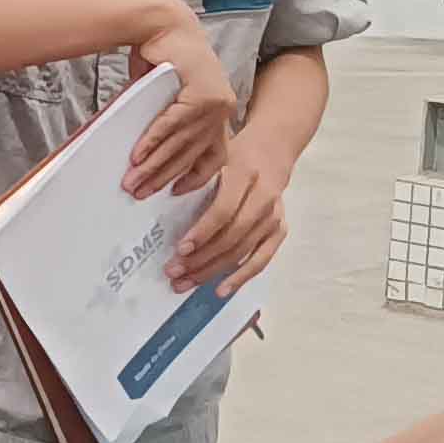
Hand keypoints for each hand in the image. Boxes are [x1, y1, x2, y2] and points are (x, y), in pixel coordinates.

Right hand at [124, 22, 236, 198]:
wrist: (163, 24)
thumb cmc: (165, 57)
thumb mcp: (170, 96)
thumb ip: (168, 123)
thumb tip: (148, 153)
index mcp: (219, 112)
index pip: (215, 156)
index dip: (197, 178)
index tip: (177, 193)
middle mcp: (222, 109)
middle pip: (192, 154)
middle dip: (163, 177)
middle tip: (140, 192)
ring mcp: (215, 101)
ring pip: (180, 143)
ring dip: (153, 164)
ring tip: (132, 180)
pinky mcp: (200, 92)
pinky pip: (171, 124)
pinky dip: (152, 141)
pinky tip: (137, 155)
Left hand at [169, 136, 288, 292]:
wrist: (271, 153)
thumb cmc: (235, 158)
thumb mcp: (216, 160)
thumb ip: (197, 183)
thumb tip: (164, 216)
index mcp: (245, 176)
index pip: (223, 211)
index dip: (202, 233)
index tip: (180, 249)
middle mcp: (264, 199)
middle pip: (230, 237)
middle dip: (200, 259)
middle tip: (173, 271)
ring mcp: (274, 218)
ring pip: (241, 252)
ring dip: (211, 271)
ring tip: (185, 282)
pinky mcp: (279, 231)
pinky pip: (260, 260)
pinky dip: (240, 277)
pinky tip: (220, 289)